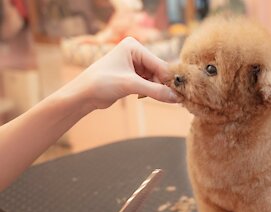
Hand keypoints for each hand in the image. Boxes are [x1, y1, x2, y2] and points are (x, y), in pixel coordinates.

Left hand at [66, 36, 180, 111]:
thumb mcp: (130, 85)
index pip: (159, 63)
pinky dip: (150, 91)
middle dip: (163, 85)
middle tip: (173, 99)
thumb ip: (155, 91)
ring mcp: (134, 64)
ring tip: (155, 98)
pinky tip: (143, 96)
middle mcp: (135, 53)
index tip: (180, 92)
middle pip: (158, 71)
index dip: (169, 79)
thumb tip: (176, 97)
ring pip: (155, 79)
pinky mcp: (132, 76)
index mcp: (134, 46)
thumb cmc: (101, 83)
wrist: (82, 95)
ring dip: (156, 89)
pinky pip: (148, 83)